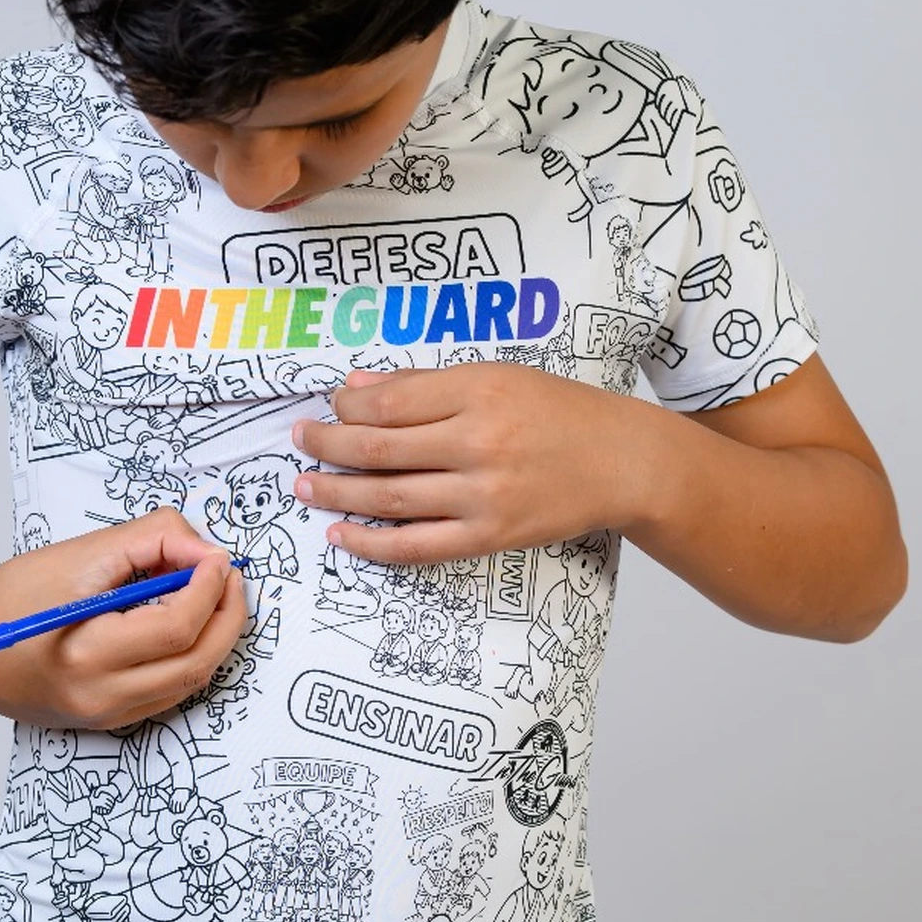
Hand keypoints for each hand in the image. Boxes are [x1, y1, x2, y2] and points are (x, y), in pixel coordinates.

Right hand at [0, 508, 248, 729]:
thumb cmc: (10, 596)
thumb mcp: (80, 554)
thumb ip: (148, 541)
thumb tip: (202, 552)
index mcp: (88, 656)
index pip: (177, 627)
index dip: (209, 588)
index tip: (217, 558)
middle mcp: (100, 698)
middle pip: (196, 663)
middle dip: (226, 617)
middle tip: (229, 577)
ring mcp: (105, 716)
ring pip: (189, 683)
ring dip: (214, 638)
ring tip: (213, 595)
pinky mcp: (106, 720)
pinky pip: (168, 692)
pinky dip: (190, 657)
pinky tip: (186, 623)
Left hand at [291, 364, 656, 563]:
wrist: (622, 462)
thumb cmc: (559, 412)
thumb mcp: (497, 376)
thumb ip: (424, 384)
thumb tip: (355, 389)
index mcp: (478, 391)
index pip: (388, 402)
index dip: (345, 407)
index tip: (329, 407)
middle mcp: (478, 443)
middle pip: (377, 449)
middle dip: (326, 445)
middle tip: (299, 440)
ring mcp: (483, 495)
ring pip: (387, 497)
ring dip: (335, 491)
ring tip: (304, 485)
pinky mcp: (490, 536)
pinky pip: (416, 546)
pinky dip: (371, 543)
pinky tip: (340, 534)